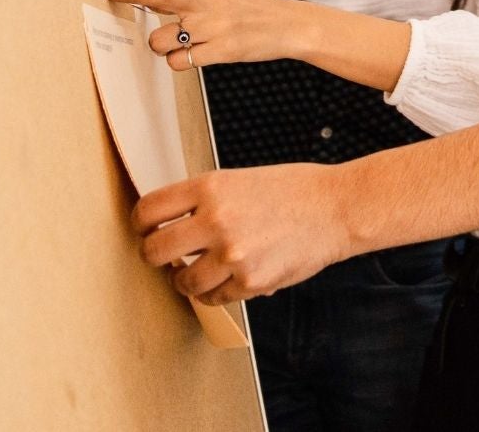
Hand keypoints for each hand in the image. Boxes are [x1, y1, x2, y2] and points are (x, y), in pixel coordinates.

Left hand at [105, 0, 307, 69]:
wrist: (286, 24)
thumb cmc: (247, 8)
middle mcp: (205, 2)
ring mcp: (212, 26)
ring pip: (162, 40)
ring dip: (161, 46)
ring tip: (178, 43)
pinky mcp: (220, 50)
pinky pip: (180, 61)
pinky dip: (178, 61)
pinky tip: (192, 55)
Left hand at [134, 164, 352, 304]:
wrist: (336, 209)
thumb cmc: (294, 191)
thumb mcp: (241, 180)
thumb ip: (206, 200)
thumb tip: (170, 224)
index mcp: (211, 187)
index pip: (149, 210)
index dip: (141, 224)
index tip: (145, 230)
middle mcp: (217, 220)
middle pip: (155, 250)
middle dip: (155, 256)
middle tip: (164, 256)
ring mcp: (232, 254)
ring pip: (183, 281)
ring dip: (184, 279)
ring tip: (195, 271)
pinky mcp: (250, 281)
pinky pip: (213, 298)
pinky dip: (214, 293)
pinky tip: (223, 280)